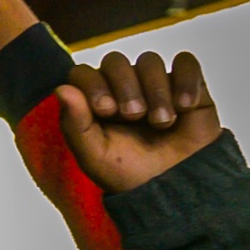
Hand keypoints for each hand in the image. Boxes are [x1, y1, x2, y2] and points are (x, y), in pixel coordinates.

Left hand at [53, 52, 220, 195]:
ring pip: (149, 61)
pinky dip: (186, 80)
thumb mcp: (97, 157)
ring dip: (156, 89)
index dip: (93, 84)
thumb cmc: (133, 174)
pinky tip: (185, 107)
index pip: (84, 73)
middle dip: (124, 86)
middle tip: (135, 114)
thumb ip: (76, 124)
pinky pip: (186, 63)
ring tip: (163, 123)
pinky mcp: (188, 84)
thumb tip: (61, 88)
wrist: (178, 188)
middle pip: (115, 61)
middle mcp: (123, 88)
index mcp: (96, 102)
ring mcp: (155, 83)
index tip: (106, 110)